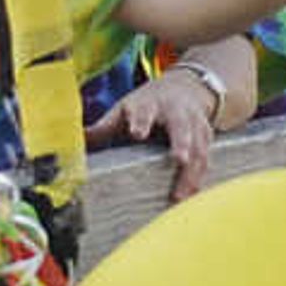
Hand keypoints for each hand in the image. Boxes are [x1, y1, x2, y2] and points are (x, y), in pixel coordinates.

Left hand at [86, 68, 217, 196]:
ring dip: (192, 172)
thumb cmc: (148, 104)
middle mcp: (176, 112)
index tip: (137, 132)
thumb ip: (105, 126)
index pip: (143, 111)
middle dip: (181, 142)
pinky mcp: (207, 137)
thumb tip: (78, 140)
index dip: (140, 121)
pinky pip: (206, 159)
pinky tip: (193, 197)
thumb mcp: (126, 108)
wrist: (186, 88)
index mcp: (150, 104)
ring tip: (181, 197)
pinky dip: (200, 178)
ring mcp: (195, 124)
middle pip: (181, 126)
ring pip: (198, 147)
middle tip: (179, 160)